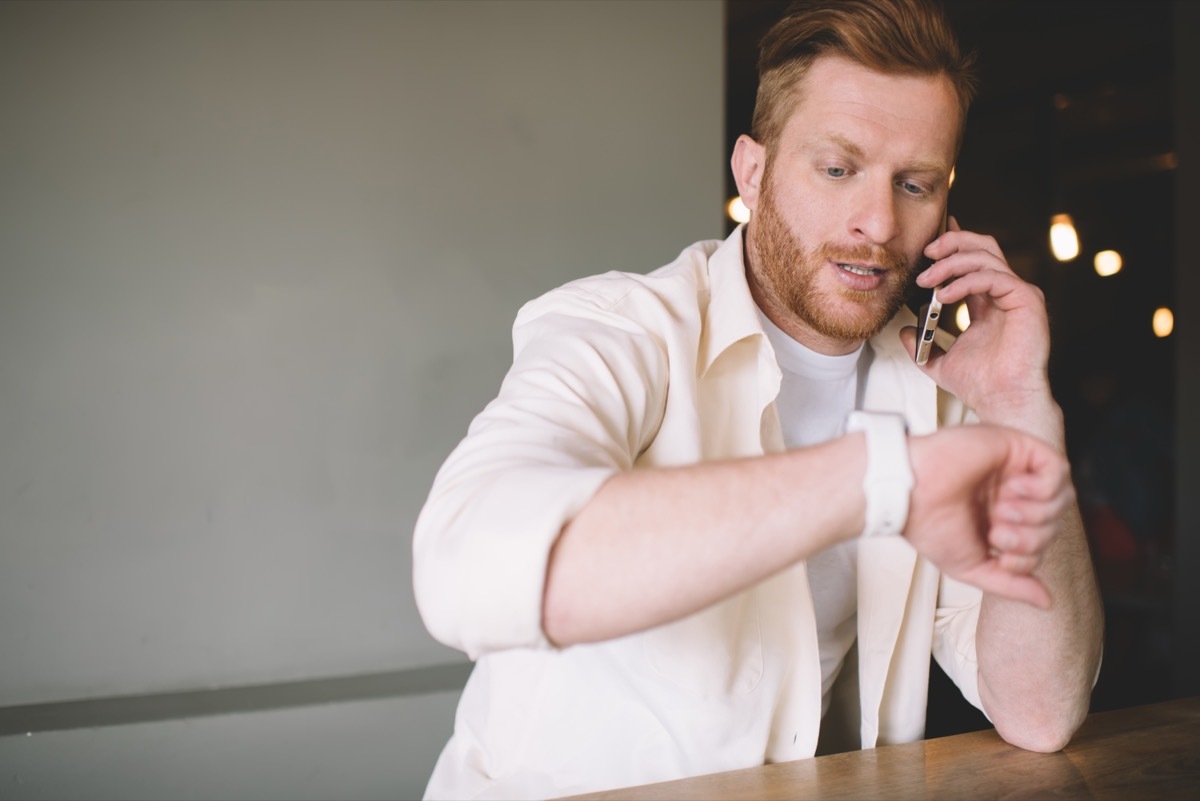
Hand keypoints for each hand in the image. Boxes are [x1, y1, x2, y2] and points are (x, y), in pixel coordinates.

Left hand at [899, 217, 1052, 423]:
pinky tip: (944, 295)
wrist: (1002, 401)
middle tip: (926, 252)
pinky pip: (993, 277)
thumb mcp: (938, 361)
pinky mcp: (1027, 300)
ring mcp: (1018, 295)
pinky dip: (965, 281)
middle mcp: (1005, 293)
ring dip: (950, 263)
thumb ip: (922, 345)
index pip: (972, 261)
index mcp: (988, 302)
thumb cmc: (980, 384)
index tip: (929, 243)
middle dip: (952, 242)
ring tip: (926, 280)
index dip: (953, 244)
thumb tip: (904, 332)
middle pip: (982, 247)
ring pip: (985, 256)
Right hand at [903, 424, 1074, 607]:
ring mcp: (1015, 469)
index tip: (998, 552)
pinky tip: (1012, 489)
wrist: (910, 493)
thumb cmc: (929, 527)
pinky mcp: (1017, 446)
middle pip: (1053, 521)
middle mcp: (1010, 493)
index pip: (1040, 540)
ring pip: (1060, 497)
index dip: (1029, 555)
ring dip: (1036, 513)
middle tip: (997, 532)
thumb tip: (1047, 603)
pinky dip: (1043, 488)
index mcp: (999, 518)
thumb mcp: (972, 567)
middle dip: (1031, 536)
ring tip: (1001, 510)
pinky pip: (1057, 469)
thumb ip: (1010, 583)